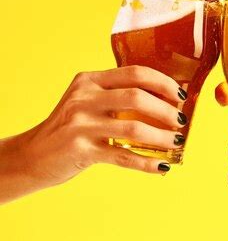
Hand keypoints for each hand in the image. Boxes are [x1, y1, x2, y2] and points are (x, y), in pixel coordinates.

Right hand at [0, 66, 187, 202]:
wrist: (32, 156)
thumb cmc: (67, 128)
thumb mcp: (85, 102)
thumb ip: (113, 96)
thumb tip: (162, 103)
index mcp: (89, 80)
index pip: (134, 73)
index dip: (163, 83)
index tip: (180, 95)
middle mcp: (84, 98)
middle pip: (137, 97)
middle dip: (166, 110)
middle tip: (181, 121)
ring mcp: (81, 124)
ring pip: (133, 128)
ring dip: (161, 137)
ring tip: (175, 142)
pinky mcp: (81, 150)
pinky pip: (123, 156)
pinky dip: (146, 163)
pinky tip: (162, 167)